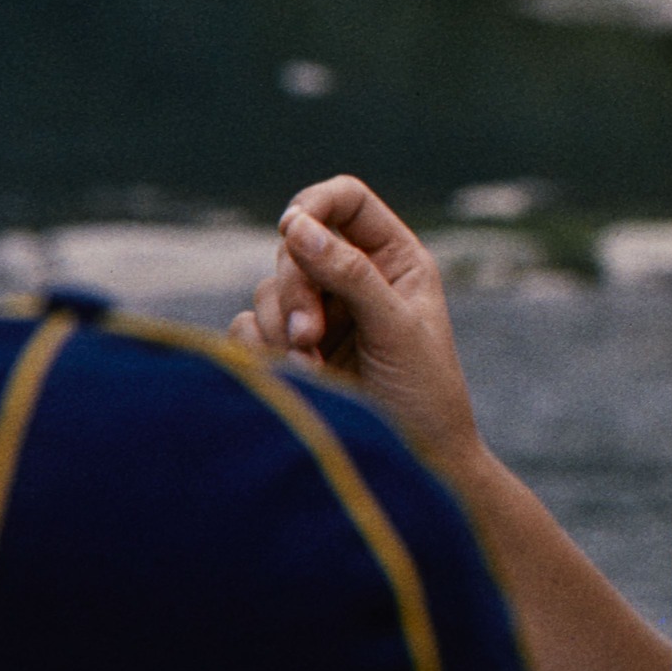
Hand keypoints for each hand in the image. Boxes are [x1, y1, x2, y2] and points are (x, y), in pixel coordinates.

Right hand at [231, 176, 481, 478]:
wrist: (410, 469)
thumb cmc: (423, 397)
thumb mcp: (396, 329)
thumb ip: (350, 275)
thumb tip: (295, 226)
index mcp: (394, 260)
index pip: (345, 201)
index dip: (315, 205)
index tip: (292, 228)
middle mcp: (353, 279)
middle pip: (296, 246)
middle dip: (295, 289)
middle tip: (310, 335)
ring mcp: (318, 314)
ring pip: (267, 290)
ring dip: (281, 329)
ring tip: (313, 371)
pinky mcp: (290, 351)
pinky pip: (248, 329)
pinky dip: (263, 353)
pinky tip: (299, 381)